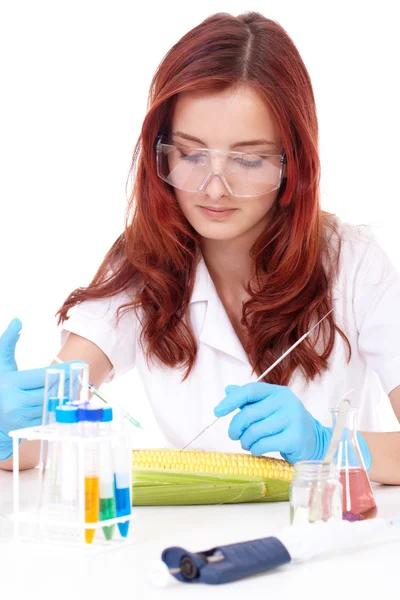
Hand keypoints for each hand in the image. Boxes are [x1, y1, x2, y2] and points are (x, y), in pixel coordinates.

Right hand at [0, 318, 77, 459]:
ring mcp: (20, 417)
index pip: (42, 376)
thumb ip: (8, 341)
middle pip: (50, 390)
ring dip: (66, 394)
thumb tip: (18, 320)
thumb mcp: (2, 363)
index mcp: (10, 383)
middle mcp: (14, 402)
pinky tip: (67, 398)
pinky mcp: (24, 427)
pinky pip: (47, 416)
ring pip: (51, 404)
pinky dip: (58, 407)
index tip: (77, 365)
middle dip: (67, 381)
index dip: (62, 370)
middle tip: (81, 373)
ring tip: (77, 384)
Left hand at [214, 382, 330, 462]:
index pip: (250, 390)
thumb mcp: (269, 408)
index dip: (231, 401)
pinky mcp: (294, 437)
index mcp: (277, 392)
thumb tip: (228, 390)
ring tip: (248, 443)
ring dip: (245, 441)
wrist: (314, 441)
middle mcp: (286, 402)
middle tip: (234, 435)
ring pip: (254, 431)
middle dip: (236, 428)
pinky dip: (256, 449)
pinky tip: (257, 450)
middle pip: (248, 414)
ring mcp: (292, 419)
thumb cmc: (287, 424)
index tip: (217, 411)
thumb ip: (249, 400)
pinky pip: (264, 445)